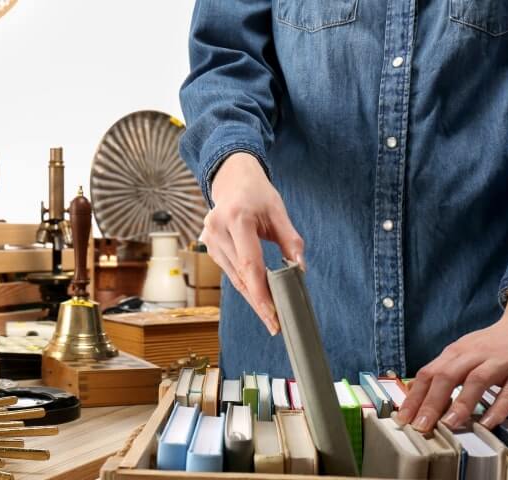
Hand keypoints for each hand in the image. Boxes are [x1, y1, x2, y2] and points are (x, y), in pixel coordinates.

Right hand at [201, 152, 304, 334]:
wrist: (231, 178)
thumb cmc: (257, 193)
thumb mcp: (278, 210)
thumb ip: (290, 240)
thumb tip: (299, 268)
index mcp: (237, 218)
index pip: (249, 263)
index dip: (260, 292)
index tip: (272, 313)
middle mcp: (217, 230)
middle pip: (240, 276)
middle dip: (259, 301)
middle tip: (276, 324)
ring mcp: (209, 239)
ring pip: (233, 277)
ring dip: (252, 297)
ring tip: (270, 315)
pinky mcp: (209, 246)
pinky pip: (229, 271)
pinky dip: (244, 284)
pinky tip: (258, 297)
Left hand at [397, 291, 507, 431]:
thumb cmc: (495, 343)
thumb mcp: (466, 352)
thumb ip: (447, 372)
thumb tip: (420, 396)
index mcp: (456, 352)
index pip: (428, 373)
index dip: (414, 396)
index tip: (403, 418)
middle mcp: (475, 354)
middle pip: (447, 376)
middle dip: (431, 403)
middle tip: (421, 426)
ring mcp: (500, 360)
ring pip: (476, 381)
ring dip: (461, 403)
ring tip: (449, 424)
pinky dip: (498, 407)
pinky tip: (488, 422)